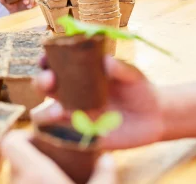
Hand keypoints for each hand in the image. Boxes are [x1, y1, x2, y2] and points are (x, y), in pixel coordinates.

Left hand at [0, 131, 116, 183]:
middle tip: (51, 159)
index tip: (39, 140)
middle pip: (14, 159)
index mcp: (35, 174)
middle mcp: (18, 183)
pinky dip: (29, 183)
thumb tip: (107, 159)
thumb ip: (105, 174)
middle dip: (31, 156)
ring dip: (30, 172)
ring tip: (51, 175)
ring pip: (15, 175)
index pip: (10, 142)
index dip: (21, 136)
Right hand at [32, 56, 164, 149]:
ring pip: (43, 114)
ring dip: (45, 112)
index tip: (45, 58)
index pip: (53, 65)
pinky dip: (61, 134)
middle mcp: (69, 94)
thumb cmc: (140, 90)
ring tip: (60, 111)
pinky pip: (61, 137)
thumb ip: (121, 68)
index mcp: (77, 74)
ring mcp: (72, 115)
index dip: (45, 61)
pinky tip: (73, 130)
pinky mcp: (79, 135)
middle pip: (43, 87)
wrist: (154, 118)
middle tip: (50, 79)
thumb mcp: (134, 76)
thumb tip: (106, 61)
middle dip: (41, 82)